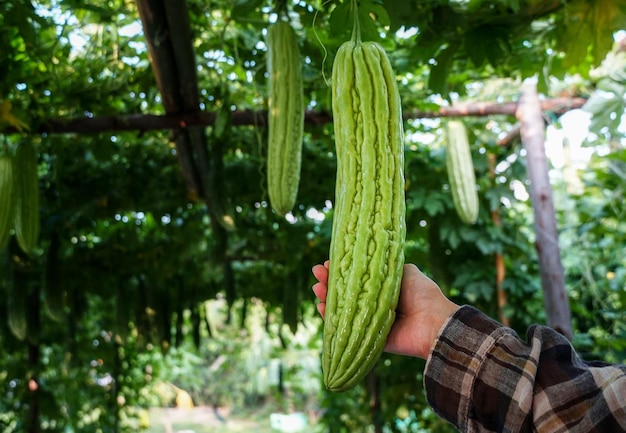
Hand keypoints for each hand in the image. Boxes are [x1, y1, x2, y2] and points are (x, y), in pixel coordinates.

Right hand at [312, 261, 458, 359]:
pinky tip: (322, 307)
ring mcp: (369, 322)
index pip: (356, 278)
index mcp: (383, 289)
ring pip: (342, 310)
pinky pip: (346, 330)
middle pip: (345, 293)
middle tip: (317, 272)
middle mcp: (374, 305)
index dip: (342, 270)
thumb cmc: (423, 294)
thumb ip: (387, 265)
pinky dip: (332, 321)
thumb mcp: (405, 271)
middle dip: (329, 282)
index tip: (328, 261)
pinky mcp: (367, 340)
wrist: (434, 323)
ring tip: (317, 288)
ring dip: (327, 298)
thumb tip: (369, 258)